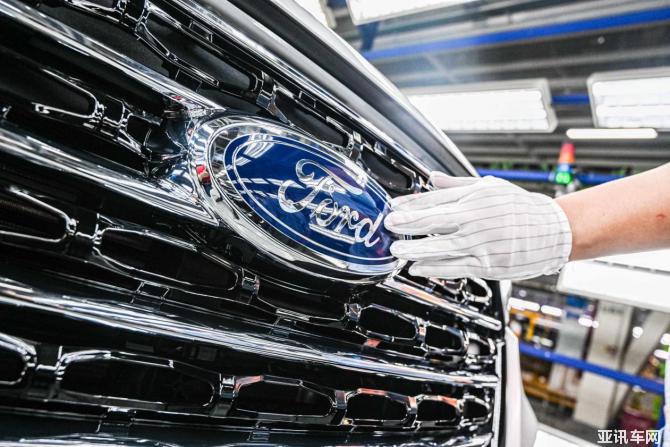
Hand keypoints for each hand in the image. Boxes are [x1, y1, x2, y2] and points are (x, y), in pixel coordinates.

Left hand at [385, 172, 571, 279]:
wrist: (555, 230)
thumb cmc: (522, 207)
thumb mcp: (491, 187)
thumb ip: (457, 186)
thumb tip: (432, 177)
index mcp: (475, 199)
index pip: (436, 200)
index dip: (411, 204)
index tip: (393, 207)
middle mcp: (476, 219)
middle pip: (435, 221)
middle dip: (408, 224)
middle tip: (389, 225)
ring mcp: (482, 243)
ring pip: (442, 247)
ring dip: (416, 248)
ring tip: (398, 249)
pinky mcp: (489, 264)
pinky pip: (456, 267)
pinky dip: (435, 268)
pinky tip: (418, 268)